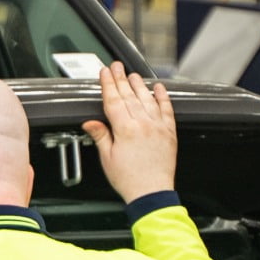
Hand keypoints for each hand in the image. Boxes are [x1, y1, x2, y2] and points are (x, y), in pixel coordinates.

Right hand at [82, 64, 177, 203]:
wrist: (152, 192)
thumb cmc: (129, 179)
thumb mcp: (107, 158)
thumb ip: (101, 136)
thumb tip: (91, 123)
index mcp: (125, 130)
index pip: (113, 101)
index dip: (108, 84)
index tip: (105, 73)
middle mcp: (143, 124)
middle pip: (129, 96)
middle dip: (121, 79)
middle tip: (116, 66)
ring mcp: (157, 126)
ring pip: (147, 99)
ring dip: (139, 85)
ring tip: (132, 74)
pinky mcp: (169, 132)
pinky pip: (167, 109)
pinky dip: (163, 97)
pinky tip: (158, 88)